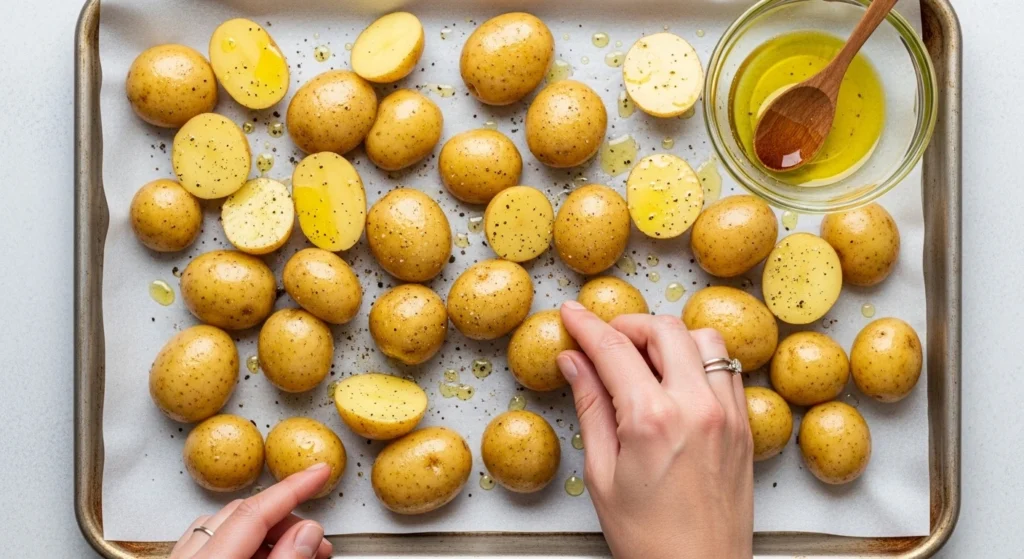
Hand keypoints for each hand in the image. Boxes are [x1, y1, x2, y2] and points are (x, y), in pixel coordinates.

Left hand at [170, 463, 333, 558]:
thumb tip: (307, 531)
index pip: (254, 511)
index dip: (293, 488)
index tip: (320, 472)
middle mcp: (186, 558)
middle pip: (241, 515)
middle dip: (286, 520)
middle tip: (317, 542)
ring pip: (225, 528)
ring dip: (266, 534)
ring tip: (296, 553)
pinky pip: (212, 544)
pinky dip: (244, 545)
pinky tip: (266, 558)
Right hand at [557, 301, 753, 558]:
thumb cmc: (649, 539)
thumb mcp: (602, 474)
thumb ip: (590, 406)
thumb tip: (574, 362)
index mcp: (653, 419)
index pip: (615, 349)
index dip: (587, 325)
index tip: (572, 314)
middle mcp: (697, 407)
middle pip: (663, 329)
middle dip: (628, 325)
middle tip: (604, 340)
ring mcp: (729, 414)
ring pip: (703, 339)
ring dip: (669, 338)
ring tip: (644, 360)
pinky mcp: (745, 426)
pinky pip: (725, 368)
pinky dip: (698, 361)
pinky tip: (677, 382)